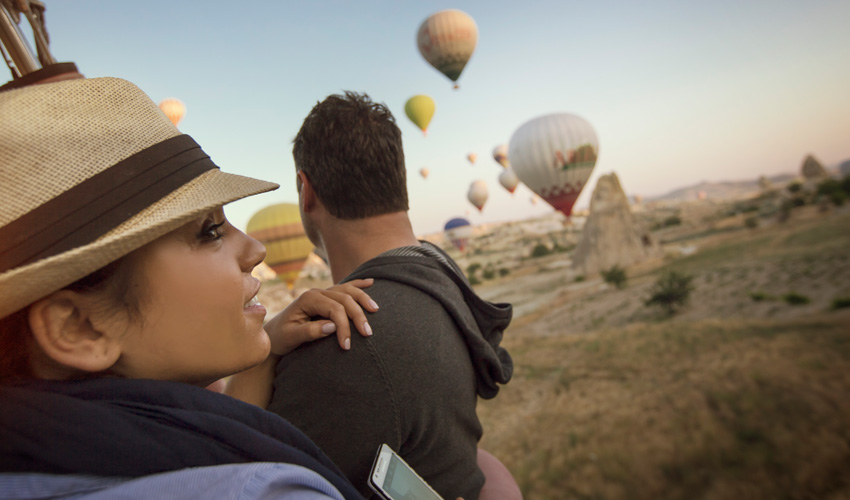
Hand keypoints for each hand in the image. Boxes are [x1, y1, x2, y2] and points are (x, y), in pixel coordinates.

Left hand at [263, 279, 377, 354]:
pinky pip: (345, 288)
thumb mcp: (291, 337)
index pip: (335, 309)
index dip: (344, 326)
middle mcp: (317, 292)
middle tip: (368, 334)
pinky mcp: (326, 298)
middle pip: (345, 299)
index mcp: (308, 299)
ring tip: (375, 310)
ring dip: (363, 299)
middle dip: (358, 316)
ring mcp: (322, 293)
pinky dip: (358, 285)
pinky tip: (371, 283)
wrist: (272, 335)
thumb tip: (332, 327)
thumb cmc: (281, 337)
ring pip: (348, 291)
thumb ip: (310, 331)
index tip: (347, 345)